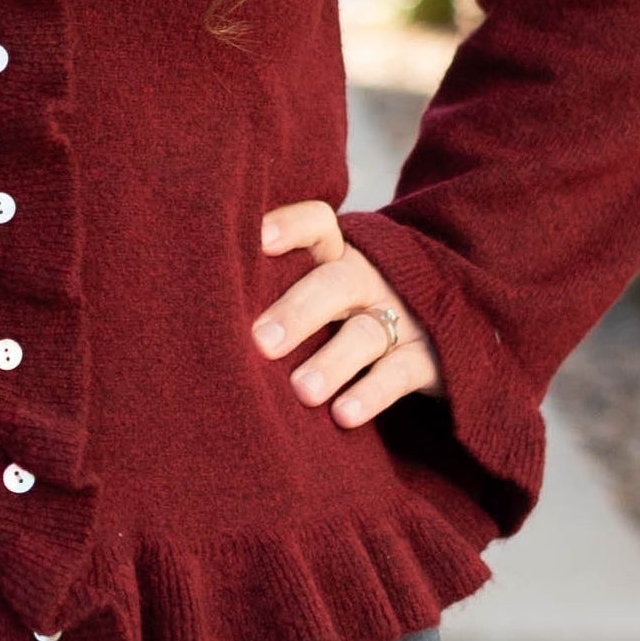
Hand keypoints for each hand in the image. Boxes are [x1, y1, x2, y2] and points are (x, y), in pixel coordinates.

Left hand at [252, 200, 442, 428]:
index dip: (290, 227)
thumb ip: (274, 288)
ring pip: (365, 333)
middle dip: (298, 310)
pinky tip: (342, 415)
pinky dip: (370, 395)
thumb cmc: (343, 314)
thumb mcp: (319, 288)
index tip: (256, 241)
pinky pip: (398, 374)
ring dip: (332, 362)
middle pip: (336, 282)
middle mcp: (368, 280)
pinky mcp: (425, 358)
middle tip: (262, 342)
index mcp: (336, 255)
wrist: (444, 326)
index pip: (317, 225)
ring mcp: (401, 317)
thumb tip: (195, 311)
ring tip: (302, 391)